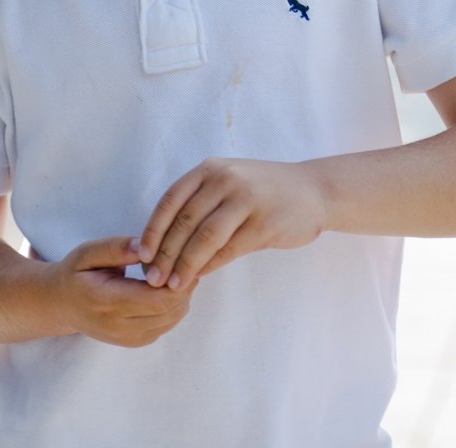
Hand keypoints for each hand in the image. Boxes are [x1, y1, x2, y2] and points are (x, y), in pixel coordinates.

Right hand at [51, 235, 192, 346]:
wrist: (60, 305)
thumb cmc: (75, 274)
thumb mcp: (87, 252)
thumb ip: (116, 248)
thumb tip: (145, 246)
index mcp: (107, 302)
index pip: (158, 299)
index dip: (177, 280)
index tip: (181, 257)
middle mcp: (119, 326)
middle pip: (170, 310)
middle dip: (184, 286)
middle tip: (185, 261)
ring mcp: (128, 338)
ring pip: (172, 319)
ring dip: (181, 297)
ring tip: (176, 273)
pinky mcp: (135, 341)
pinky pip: (166, 326)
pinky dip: (174, 307)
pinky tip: (166, 288)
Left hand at [138, 158, 328, 289]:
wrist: (315, 191)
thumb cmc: (265, 191)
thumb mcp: (229, 183)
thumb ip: (199, 205)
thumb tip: (164, 244)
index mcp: (210, 169)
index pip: (170, 201)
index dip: (153, 230)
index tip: (141, 256)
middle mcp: (225, 179)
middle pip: (184, 221)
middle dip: (164, 254)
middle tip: (152, 278)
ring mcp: (246, 199)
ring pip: (204, 237)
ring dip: (185, 264)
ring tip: (172, 285)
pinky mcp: (264, 222)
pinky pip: (229, 248)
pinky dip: (210, 265)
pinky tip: (200, 277)